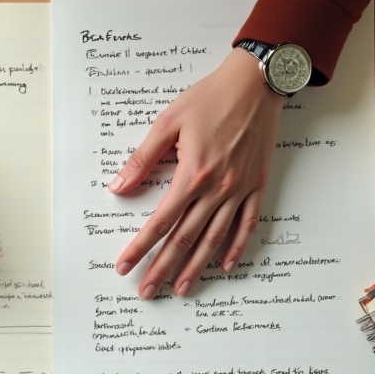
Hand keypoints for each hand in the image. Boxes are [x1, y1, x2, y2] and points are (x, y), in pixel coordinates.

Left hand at [112, 47, 284, 297]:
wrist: (256, 81)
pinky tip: (225, 265)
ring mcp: (239, 189)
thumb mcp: (167, 122)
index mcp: (192, 174)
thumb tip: (118, 187)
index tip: (125, 266)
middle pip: (184, 239)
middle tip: (147, 292)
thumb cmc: (210, 97)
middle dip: (163, 268)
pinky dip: (236, 246)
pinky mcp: (257, 185)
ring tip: (182, 288)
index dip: (140, 247)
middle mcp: (217, 188)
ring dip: (196, 266)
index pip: (160, 222)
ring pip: (215, 238)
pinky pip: (248, 223)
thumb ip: (142, 159)